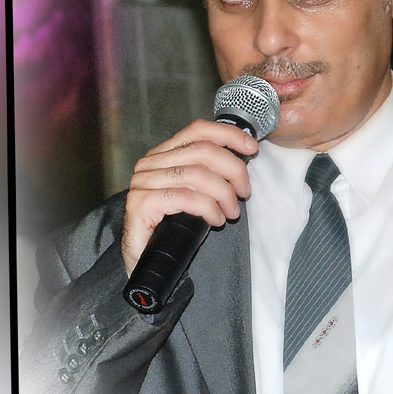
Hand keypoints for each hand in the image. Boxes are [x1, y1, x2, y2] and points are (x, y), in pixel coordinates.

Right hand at [121, 119, 257, 275]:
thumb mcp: (199, 193)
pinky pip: (185, 197)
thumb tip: (243, 159)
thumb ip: (211, 172)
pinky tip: (216, 219)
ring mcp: (143, 182)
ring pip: (197, 174)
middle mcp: (150, 163)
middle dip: (233, 170)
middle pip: (203, 151)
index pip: (198, 130)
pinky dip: (208, 208)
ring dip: (223, 194)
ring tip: (231, 212)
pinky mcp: (141, 202)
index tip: (251, 148)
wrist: (148, 263)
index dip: (229, 135)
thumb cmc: (175, 229)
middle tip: (244, 192)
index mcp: (164, 154)